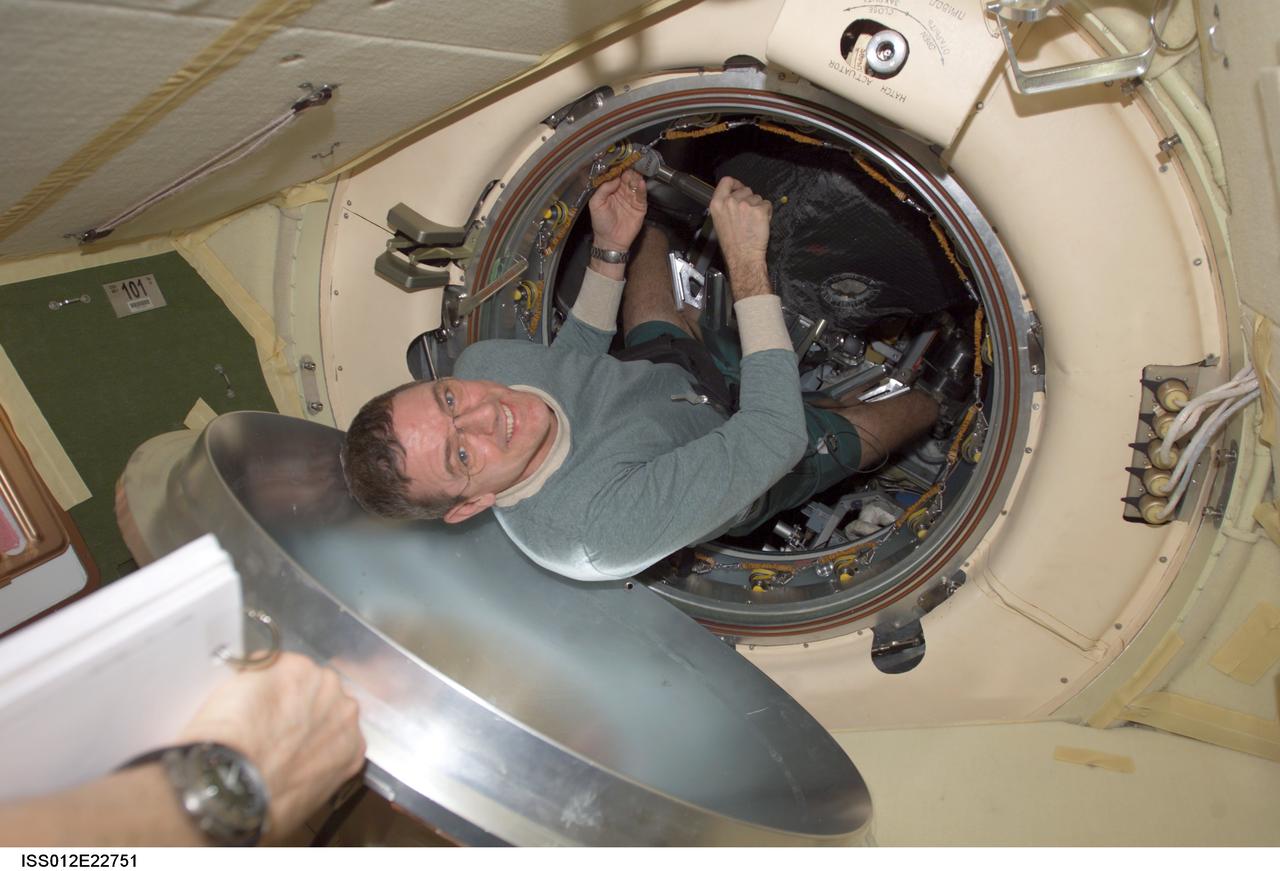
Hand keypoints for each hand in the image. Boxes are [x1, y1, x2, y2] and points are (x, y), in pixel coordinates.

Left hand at [178, 652, 364, 841]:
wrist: (237, 786)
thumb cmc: (266, 804)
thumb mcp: (305, 796)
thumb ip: (312, 767)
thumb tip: (290, 762)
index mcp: (353, 746)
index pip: (335, 726)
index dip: (309, 729)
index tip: (290, 735)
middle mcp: (345, 710)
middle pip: (321, 696)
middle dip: (298, 705)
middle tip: (267, 723)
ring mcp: (320, 683)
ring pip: (296, 677)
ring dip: (277, 688)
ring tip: (248, 711)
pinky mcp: (290, 664)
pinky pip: (266, 662)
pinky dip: (250, 674)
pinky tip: (235, 698)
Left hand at [587, 168, 646, 251]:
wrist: (610, 241)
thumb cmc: (601, 223)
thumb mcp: (595, 204)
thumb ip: (602, 190)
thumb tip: (614, 178)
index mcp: (611, 189)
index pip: (616, 175)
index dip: (618, 168)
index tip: (621, 161)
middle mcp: (622, 192)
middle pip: (628, 177)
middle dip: (629, 170)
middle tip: (631, 164)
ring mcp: (632, 198)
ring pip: (636, 184)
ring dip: (636, 177)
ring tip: (635, 173)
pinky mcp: (640, 206)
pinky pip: (642, 195)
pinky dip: (642, 189)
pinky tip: (641, 183)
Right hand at [709, 176, 771, 298]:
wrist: (743, 257)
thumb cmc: (732, 243)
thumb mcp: (719, 221)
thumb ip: (725, 206)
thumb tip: (735, 196)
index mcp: (717, 204)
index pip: (726, 181)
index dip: (735, 184)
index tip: (739, 188)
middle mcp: (730, 201)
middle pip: (745, 189)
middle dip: (749, 199)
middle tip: (747, 215)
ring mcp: (746, 205)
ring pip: (757, 197)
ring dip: (758, 207)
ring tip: (753, 222)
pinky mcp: (759, 210)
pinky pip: (767, 204)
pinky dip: (766, 213)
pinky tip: (760, 224)